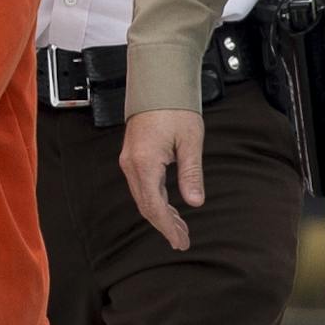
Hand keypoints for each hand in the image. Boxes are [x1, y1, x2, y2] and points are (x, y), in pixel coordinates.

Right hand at [119, 109, 205, 251]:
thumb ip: (191, 174)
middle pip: (145, 205)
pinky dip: (154, 201)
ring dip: (160, 214)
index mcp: (145, 163)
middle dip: (164, 225)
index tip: (180, 241)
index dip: (168, 227)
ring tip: (179, 227)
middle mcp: (131, 164)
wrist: (158, 84)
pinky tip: (168, 207)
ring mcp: (129, 161)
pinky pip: (141, 186)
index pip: (154, 206)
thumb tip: (195, 202)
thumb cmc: (174, 108)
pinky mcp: (132, 156)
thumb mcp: (190, 142)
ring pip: (142, 197)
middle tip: (182, 240)